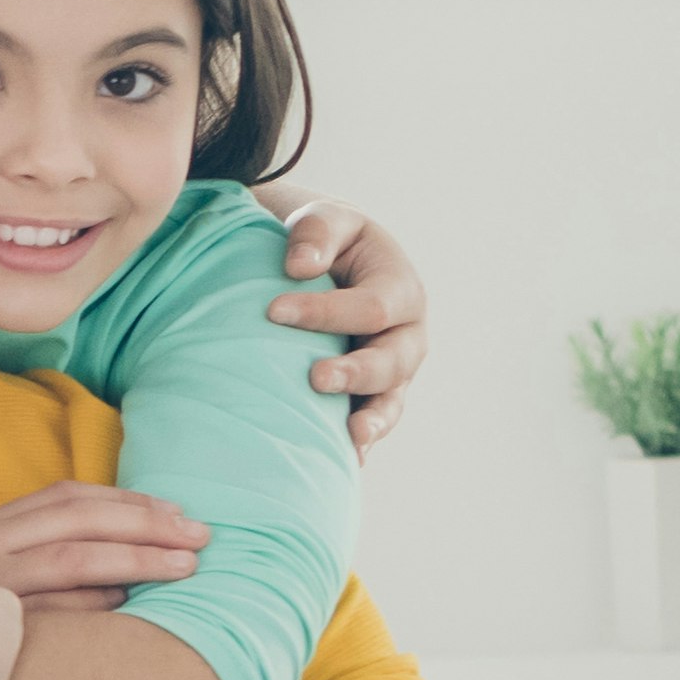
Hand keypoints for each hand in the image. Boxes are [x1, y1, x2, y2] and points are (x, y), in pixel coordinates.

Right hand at [0, 477, 199, 608]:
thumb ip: (6, 564)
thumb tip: (85, 577)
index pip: (65, 499)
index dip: (125, 501)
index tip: (174, 513)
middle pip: (80, 518)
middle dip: (148, 522)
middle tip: (203, 535)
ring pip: (73, 555)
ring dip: (136, 556)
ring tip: (186, 566)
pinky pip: (43, 606)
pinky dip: (89, 600)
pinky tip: (126, 602)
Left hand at [266, 191, 428, 461]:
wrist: (335, 265)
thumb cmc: (329, 241)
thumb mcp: (327, 220)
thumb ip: (316, 232)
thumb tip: (298, 267)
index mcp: (400, 288)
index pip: (371, 306)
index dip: (325, 312)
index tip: (273, 311)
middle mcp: (406, 335)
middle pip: (390, 361)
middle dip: (355, 372)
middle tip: (315, 378)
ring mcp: (395, 372)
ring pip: (390, 400)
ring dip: (371, 419)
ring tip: (349, 434)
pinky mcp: (375, 396)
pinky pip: (375, 421)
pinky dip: (364, 440)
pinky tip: (349, 459)